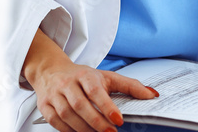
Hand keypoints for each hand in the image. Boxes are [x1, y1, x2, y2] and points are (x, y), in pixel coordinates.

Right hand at [33, 61, 157, 131]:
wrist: (52, 70)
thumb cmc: (82, 76)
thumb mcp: (107, 77)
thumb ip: (130, 86)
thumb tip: (152, 95)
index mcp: (85, 75)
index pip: (95, 91)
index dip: (107, 106)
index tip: (118, 120)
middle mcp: (68, 83)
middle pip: (80, 104)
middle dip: (96, 122)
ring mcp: (54, 94)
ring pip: (67, 114)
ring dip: (83, 128)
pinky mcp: (45, 105)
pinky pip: (55, 121)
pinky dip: (68, 130)